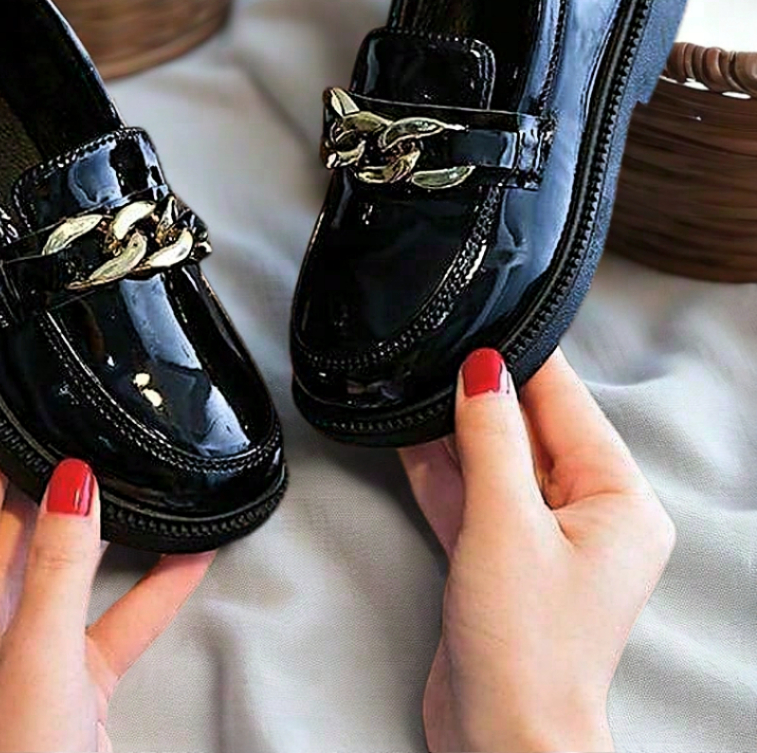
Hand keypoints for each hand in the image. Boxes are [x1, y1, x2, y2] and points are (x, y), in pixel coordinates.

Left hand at [0, 439, 214, 751]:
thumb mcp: (39, 659)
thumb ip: (59, 565)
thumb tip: (72, 479)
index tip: (23, 393)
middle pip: (16, 526)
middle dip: (60, 478)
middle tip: (97, 422)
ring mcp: (22, 646)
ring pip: (69, 565)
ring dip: (114, 530)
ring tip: (145, 473)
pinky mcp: (68, 672)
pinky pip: (111, 612)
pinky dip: (148, 586)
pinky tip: (188, 551)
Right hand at [401, 349, 674, 752]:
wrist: (500, 742)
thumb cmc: (527, 649)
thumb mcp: (506, 524)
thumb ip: (492, 439)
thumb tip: (484, 369)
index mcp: (618, 501)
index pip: (568, 407)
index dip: (525, 361)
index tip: (486, 318)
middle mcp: (587, 516)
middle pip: (530, 430)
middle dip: (484, 393)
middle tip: (440, 350)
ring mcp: (540, 538)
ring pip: (495, 461)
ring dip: (456, 430)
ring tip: (416, 384)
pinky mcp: (500, 558)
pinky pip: (473, 496)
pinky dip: (443, 470)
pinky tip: (410, 436)